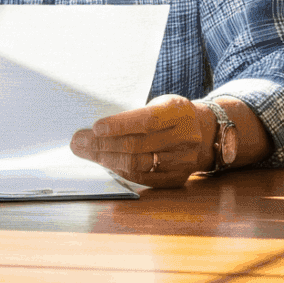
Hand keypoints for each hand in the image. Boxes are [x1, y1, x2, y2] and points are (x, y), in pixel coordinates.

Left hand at [72, 94, 214, 189]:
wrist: (203, 133)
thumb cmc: (172, 115)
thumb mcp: (160, 104)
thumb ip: (134, 115)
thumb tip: (95, 128)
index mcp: (179, 112)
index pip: (147, 121)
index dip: (119, 125)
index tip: (95, 127)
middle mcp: (185, 137)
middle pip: (138, 146)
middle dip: (103, 145)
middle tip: (80, 142)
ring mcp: (183, 160)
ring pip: (138, 164)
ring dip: (107, 160)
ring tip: (88, 153)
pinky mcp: (177, 178)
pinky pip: (143, 178)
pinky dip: (121, 171)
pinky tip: (107, 164)